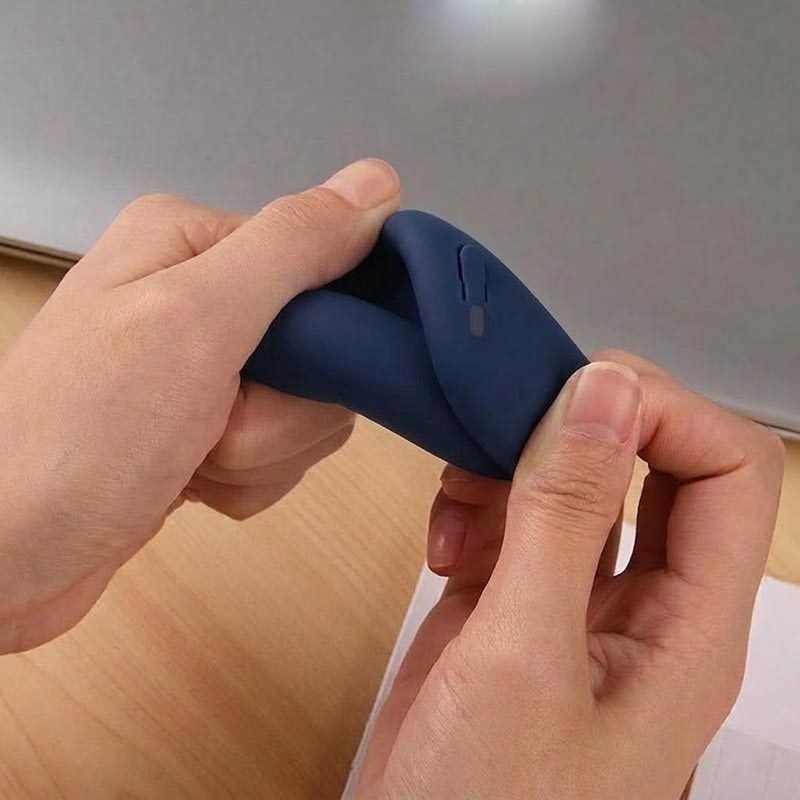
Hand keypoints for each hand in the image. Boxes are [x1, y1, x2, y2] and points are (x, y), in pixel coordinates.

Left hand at [0, 158, 400, 652]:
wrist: (8, 561)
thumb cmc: (76, 438)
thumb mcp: (192, 323)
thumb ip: (292, 248)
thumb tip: (378, 182)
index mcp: (194, 244)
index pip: (326, 270)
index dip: (322, 337)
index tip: (273, 375)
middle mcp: (199, 298)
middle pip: (323, 354)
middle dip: (281, 413)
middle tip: (211, 424)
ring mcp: (205, 368)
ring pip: (308, 413)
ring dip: (262, 453)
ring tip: (191, 457)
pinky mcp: (210, 427)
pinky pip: (281, 452)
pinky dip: (247, 480)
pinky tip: (193, 482)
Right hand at [357, 352, 784, 799]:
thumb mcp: (523, 655)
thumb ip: (564, 519)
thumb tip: (602, 388)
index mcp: (687, 624)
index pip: (730, 471)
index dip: (666, 414)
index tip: (573, 400)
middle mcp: (642, 602)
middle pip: (653, 463)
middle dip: (583, 426)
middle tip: (508, 422)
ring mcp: (572, 600)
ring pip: (572, 483)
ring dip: (514, 469)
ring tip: (458, 504)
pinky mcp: (509, 603)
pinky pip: (510, 517)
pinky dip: (475, 506)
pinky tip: (442, 546)